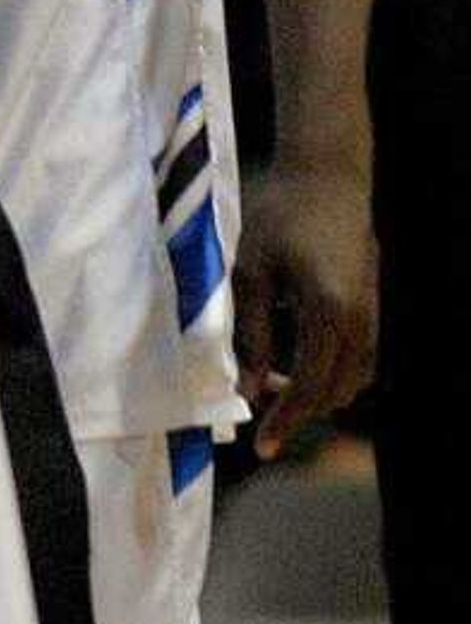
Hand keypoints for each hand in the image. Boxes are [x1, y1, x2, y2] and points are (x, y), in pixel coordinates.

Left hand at [233, 155, 376, 455]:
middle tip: (260, 420)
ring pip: (353, 379)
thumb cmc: (278, 216)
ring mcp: (374, 313)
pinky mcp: (374, 306)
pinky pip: (361, 359)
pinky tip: (298, 366)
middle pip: (334, 390)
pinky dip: (334, 373)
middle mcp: (360, 319)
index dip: (285, 421)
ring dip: (317, 393)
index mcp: (328, 312)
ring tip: (272, 387)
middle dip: (298, 411)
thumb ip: (252, 332)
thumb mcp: (250, 272)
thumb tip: (250, 388)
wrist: (327, 175)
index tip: (262, 448)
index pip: (308, 386)